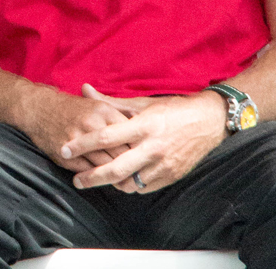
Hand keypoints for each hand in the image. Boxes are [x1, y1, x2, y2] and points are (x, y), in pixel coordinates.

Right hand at [15, 83, 132, 172]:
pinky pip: (88, 171)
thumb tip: (141, 128)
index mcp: (103, 111)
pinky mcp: (65, 154)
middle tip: (139, 175)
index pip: (131, 135)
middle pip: (121, 152)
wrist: (37, 108)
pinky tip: (104, 180)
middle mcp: (92, 125)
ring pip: (106, 164)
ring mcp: (77, 141)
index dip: (140, 148)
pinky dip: (97, 177)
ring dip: (116, 176)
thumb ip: (118, 115)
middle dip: (132, 165)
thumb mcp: (97, 105)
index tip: (146, 158)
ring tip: (125, 183)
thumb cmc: (71, 108)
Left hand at [61, 84, 226, 192]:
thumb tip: (84, 89)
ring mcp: (164, 164)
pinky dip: (131, 185)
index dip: (82, 144)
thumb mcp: (142, 102)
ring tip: (100, 178)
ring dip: (112, 183)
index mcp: (143, 125)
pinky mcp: (172, 175)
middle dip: (91, 177)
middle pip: (115, 168)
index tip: (65, 150)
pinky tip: (124, 179)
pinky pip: (145, 188)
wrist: (210, 121)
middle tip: (76, 180)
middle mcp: (153, 146)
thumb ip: (110, 101)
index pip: (106, 137)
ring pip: (129, 183)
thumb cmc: (172, 109)